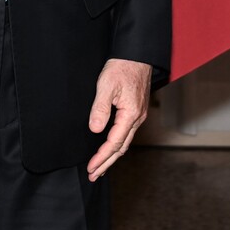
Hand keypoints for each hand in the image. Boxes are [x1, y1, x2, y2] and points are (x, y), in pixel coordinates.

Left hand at [86, 58, 152, 181]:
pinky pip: (127, 133)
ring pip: (125, 142)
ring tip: (100, 167)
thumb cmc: (122, 67)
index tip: (90, 168)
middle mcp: (137, 118)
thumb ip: (100, 108)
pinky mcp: (136, 110)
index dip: (101, 157)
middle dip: (107, 163)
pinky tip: (111, 147)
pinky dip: (117, 145)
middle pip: (121, 148)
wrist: (137, 54)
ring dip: (112, 156)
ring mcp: (138, 114)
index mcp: (130, 114)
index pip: (114, 143)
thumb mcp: (107, 85)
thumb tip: (95, 130)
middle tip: (93, 175)